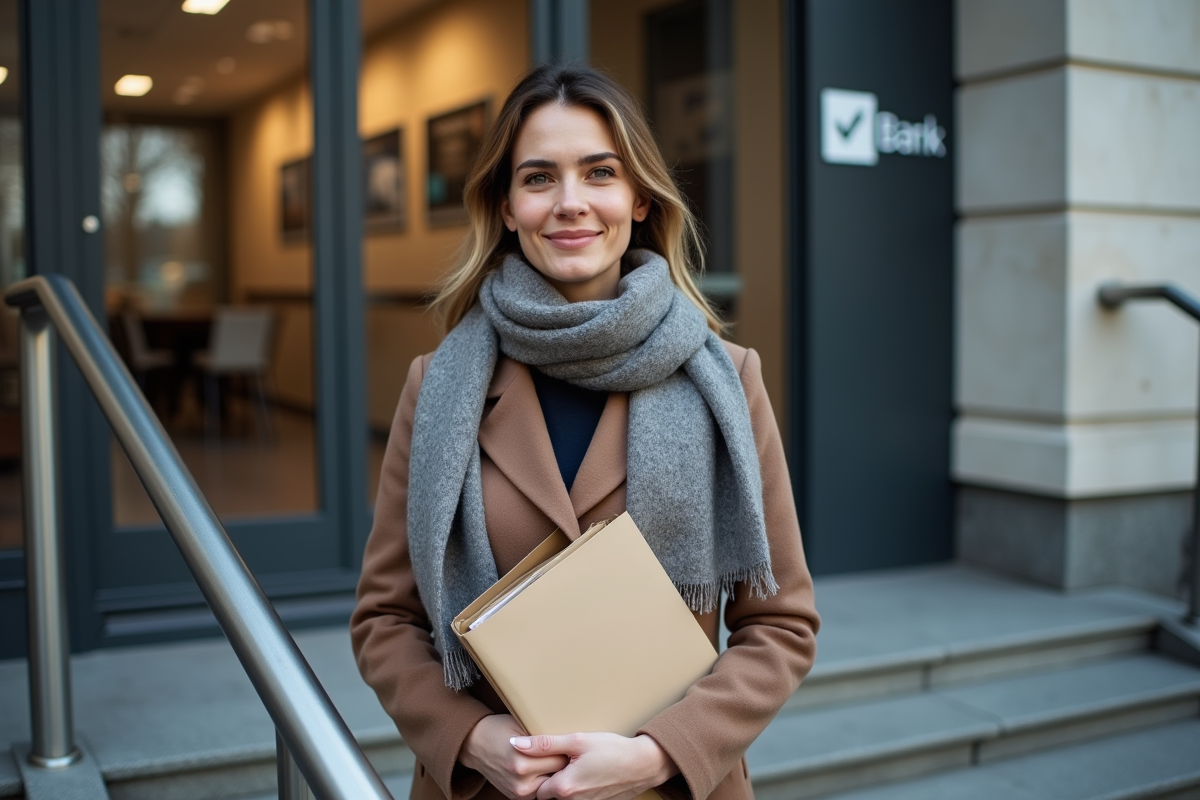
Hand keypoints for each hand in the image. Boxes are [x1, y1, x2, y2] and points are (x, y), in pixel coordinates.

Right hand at [461, 715, 568, 799]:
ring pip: (550, 784)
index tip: (571, 744)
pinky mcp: (516, 797)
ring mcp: (518, 792)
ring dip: (553, 773)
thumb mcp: (522, 726)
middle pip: (557, 774)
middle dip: (562, 762)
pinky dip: (543, 779)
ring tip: (554, 759)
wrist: (475, 745)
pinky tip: (542, 767)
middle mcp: (520, 782)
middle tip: (568, 751)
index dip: (566, 749)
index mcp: (522, 762)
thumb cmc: (500, 729)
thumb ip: (543, 737)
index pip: (560, 760)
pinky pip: (539, 789)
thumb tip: (568, 739)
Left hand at [511, 732, 677, 799]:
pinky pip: (579, 799)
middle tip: (564, 760)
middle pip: (549, 795)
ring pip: (564, 798)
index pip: (535, 788)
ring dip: (567, 784)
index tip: (549, 759)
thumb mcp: (577, 740)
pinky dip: (580, 788)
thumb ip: (544, 744)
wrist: (644, 765)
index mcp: (564, 788)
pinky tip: (590, 773)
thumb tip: (515, 745)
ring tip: (578, 764)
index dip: (540, 772)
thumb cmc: (612, 750)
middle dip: (552, 780)